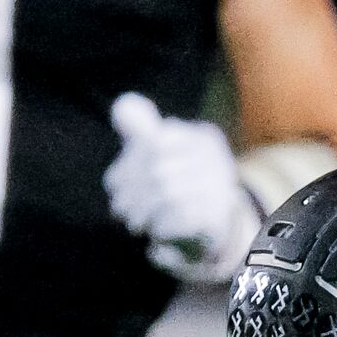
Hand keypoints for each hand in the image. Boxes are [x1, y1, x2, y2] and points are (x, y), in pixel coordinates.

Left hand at [105, 92, 260, 281]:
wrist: (221, 230)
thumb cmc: (184, 186)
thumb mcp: (161, 151)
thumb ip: (141, 127)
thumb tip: (121, 105)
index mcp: (203, 137)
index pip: (154, 143)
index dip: (127, 166)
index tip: (116, 185)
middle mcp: (216, 157)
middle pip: (157, 170)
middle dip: (131, 194)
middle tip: (121, 210)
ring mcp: (220, 187)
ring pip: (166, 194)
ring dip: (142, 213)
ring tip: (135, 223)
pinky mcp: (219, 216)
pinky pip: (179, 218)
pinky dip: (161, 227)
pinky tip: (156, 232)